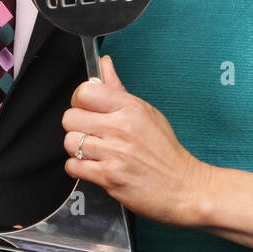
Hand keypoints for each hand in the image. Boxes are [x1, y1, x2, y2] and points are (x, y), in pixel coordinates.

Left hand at [62, 54, 208, 225]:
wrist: (182, 187)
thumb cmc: (166, 151)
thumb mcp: (146, 112)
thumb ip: (118, 89)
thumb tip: (104, 64)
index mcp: (131, 108)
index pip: (85, 92)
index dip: (79, 101)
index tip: (86, 108)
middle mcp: (121, 128)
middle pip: (70, 117)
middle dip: (76, 126)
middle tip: (90, 133)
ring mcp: (114, 153)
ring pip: (69, 142)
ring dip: (77, 148)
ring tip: (94, 151)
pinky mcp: (109, 177)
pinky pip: (73, 166)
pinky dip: (79, 168)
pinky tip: (94, 166)